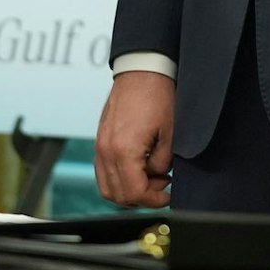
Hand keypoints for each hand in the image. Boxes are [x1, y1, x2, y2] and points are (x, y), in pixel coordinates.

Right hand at [94, 71, 174, 207]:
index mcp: (123, 151)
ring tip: (151, 177)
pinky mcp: (100, 140)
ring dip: (128, 190)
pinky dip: (119, 178)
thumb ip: (162, 163)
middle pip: (118, 195)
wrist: (141, 70)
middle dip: (142, 197)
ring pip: (107, 187)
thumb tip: (157, 176)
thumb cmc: (157, 96)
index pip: (134, 192)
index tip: (168, 196)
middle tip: (162, 184)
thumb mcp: (170, 134)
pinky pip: (103, 172)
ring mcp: (100, 146)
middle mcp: (106, 151)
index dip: (154, 200)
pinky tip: (138, 167)